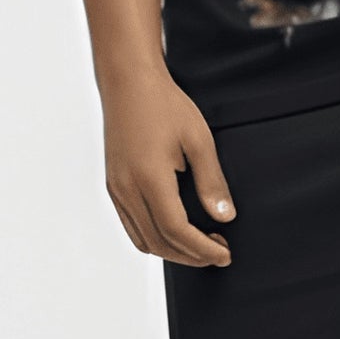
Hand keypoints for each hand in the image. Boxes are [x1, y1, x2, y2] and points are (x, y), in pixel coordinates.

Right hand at [99, 63, 236, 264]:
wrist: (128, 82)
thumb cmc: (164, 104)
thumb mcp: (199, 139)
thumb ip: (212, 181)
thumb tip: (225, 217)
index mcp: (149, 178)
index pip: (177, 231)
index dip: (203, 249)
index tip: (225, 254)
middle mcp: (127, 189)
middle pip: (159, 242)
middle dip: (192, 256)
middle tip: (219, 253)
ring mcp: (117, 189)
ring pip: (143, 239)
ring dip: (173, 251)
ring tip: (202, 246)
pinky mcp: (113, 185)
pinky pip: (132, 226)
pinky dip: (155, 239)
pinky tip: (176, 232)